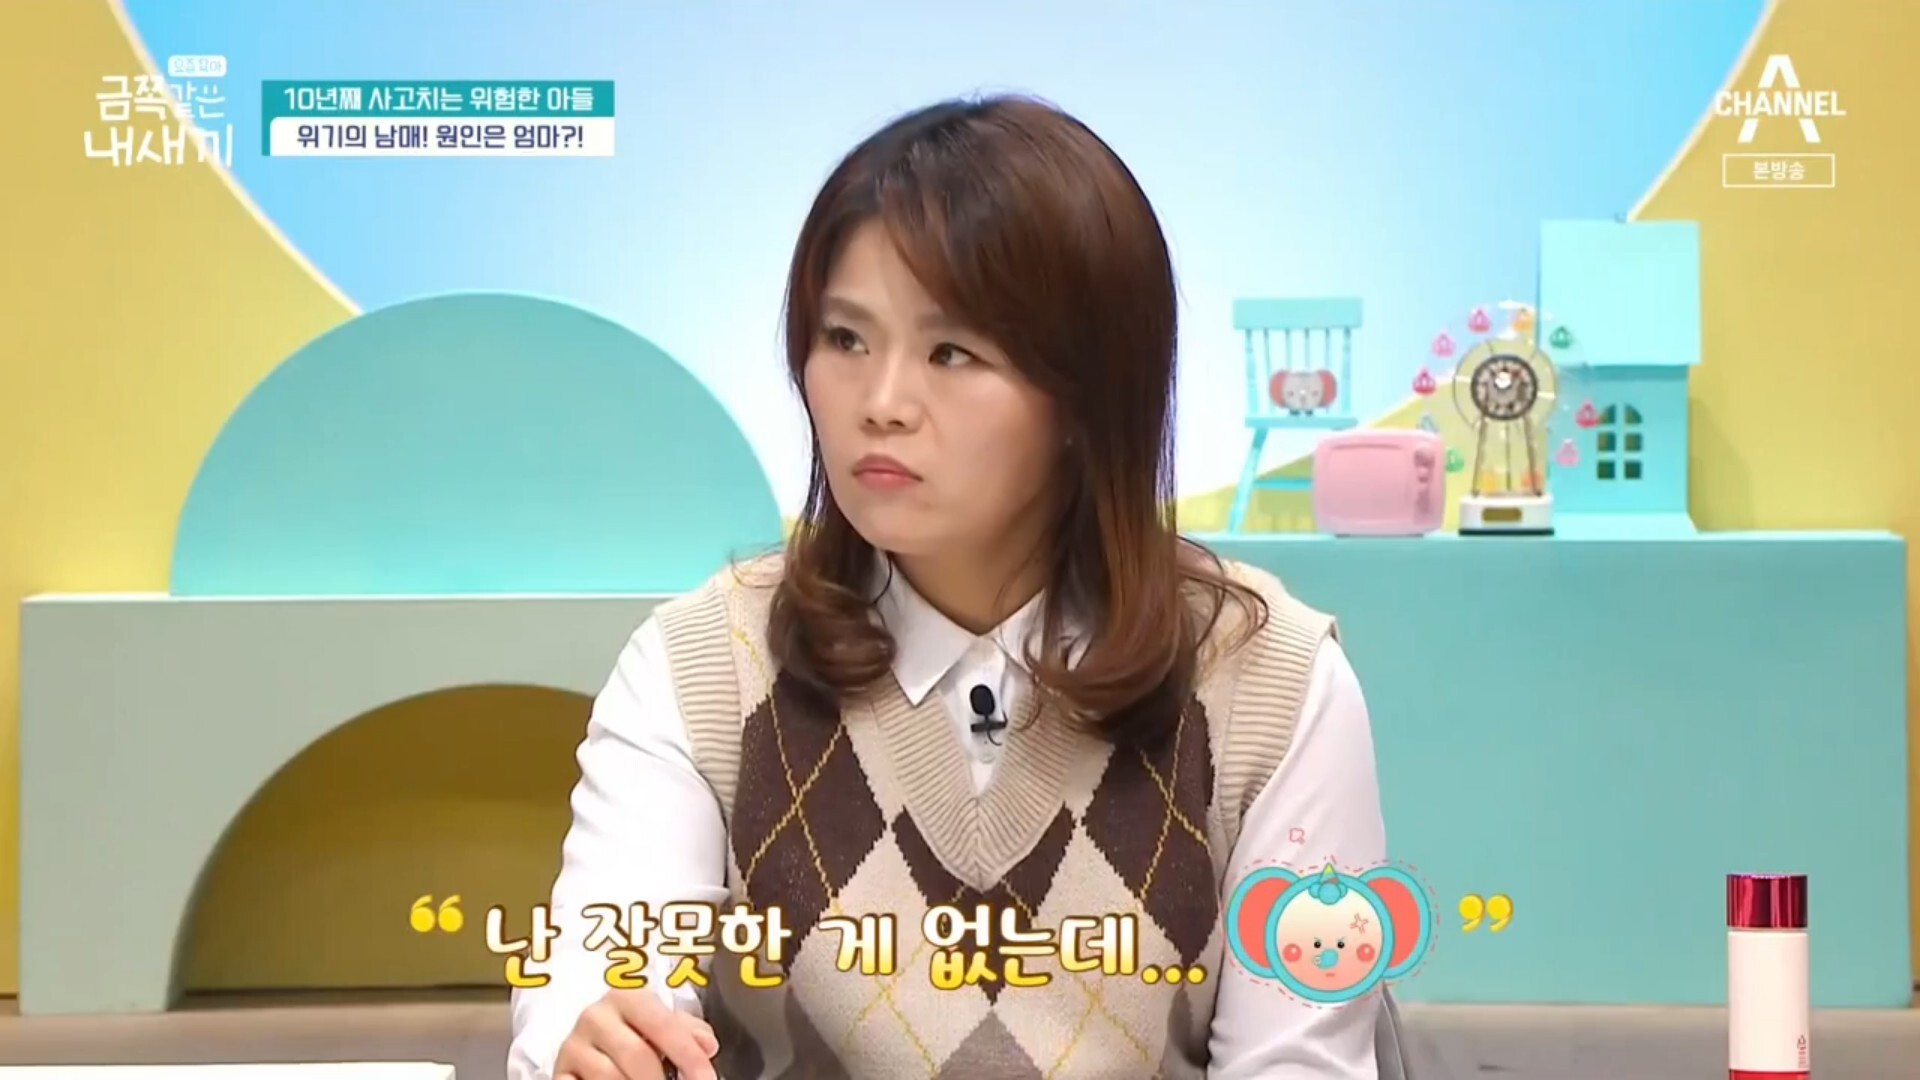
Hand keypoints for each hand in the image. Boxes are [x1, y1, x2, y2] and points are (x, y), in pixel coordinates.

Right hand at [554, 988, 719, 1079]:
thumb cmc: (634, 1034)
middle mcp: (595, 1017)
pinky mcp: (559, 1073)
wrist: (589, 1044)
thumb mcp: (659, 1025)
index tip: (707, 1079)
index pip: (662, 1025)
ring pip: (610, 1077)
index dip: (689, 1055)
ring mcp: (573, 1046)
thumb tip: (707, 1045)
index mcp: (625, 997)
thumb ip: (687, 1031)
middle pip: (637, 1055)